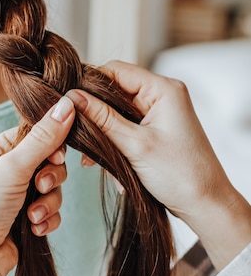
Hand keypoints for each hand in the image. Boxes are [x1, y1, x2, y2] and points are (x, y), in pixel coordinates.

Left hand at [0, 96, 75, 275]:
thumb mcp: (12, 168)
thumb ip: (43, 139)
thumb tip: (67, 105)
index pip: (33, 135)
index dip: (50, 145)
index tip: (56, 156)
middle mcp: (3, 172)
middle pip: (47, 162)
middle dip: (50, 178)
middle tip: (42, 186)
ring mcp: (14, 196)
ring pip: (51, 189)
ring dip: (48, 202)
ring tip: (34, 215)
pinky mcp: (23, 219)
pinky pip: (49, 210)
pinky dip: (46, 218)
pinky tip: (34, 228)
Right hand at [68, 61, 250, 269]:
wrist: (206, 205)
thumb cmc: (181, 175)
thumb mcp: (134, 145)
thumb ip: (101, 118)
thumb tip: (72, 98)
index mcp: (163, 89)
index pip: (115, 70)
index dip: (89, 84)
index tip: (69, 102)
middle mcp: (162, 95)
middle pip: (114, 91)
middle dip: (95, 114)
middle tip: (75, 134)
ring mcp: (159, 113)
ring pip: (117, 112)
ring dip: (102, 132)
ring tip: (90, 158)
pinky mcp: (156, 130)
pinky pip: (126, 127)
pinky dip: (113, 142)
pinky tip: (105, 164)